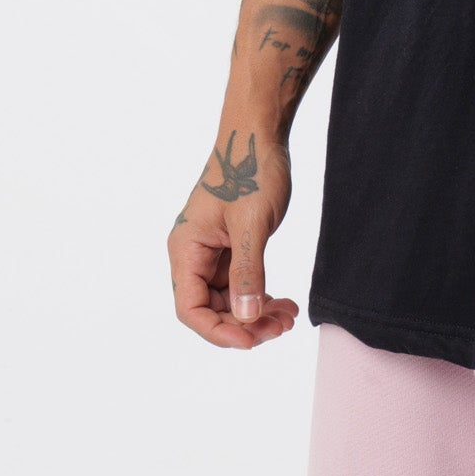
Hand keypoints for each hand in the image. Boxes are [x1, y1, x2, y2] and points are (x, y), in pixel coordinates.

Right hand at [168, 126, 299, 349]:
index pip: (190, 308)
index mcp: (186, 249)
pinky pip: (241, 283)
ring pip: (229, 299)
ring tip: (288, 318)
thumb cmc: (250, 171)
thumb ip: (248, 272)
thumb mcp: (251, 225)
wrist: (258, 135)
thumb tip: (246, 319)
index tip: (251, 340)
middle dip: (244, 324)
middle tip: (280, 329)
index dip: (218, 331)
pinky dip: (261, 295)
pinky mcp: (231, 247)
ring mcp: (212, 251)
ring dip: (256, 313)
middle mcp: (194, 254)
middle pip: (211, 309)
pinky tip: (284, 303)